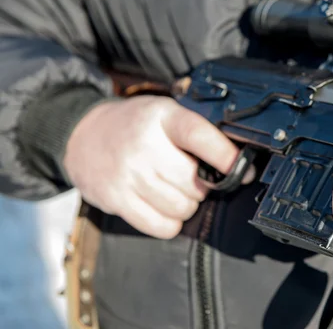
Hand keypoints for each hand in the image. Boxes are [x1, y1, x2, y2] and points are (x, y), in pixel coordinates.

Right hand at [63, 96, 254, 238]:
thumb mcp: (164, 112)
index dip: (226, 156)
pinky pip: (161, 226)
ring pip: (182, 207)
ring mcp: (128, 174)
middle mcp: (144, 145)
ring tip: (174, 189)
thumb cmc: (134, 126)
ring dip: (187, 204)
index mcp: (162, 117)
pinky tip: (163, 206)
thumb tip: (239, 162)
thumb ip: (196, 131)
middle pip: (195, 182)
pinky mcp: (116, 200)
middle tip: (192, 177)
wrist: (81, 134)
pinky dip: (170, 222)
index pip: (199, 136)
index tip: (245, 170)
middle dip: (203, 185)